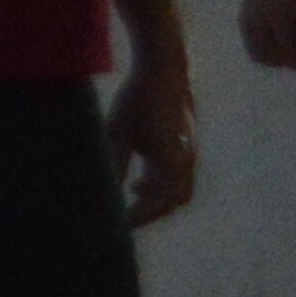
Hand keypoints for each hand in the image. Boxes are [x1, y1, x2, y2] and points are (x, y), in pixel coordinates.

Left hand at [109, 44, 199, 227]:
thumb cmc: (137, 99)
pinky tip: (137, 185)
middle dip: (149, 215)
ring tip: (131, 208)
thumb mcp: (118, 132)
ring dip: (157, 203)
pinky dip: (161, 188)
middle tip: (123, 223)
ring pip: (179, 191)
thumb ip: (114, 165)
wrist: (164, 70)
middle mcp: (186, 160)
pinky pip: (179, 178)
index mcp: (171, 161)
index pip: (155, 203)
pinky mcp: (186, 145)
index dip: (136, 217)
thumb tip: (105, 193)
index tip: (117, 226)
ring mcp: (190, 152)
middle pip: (172, 202)